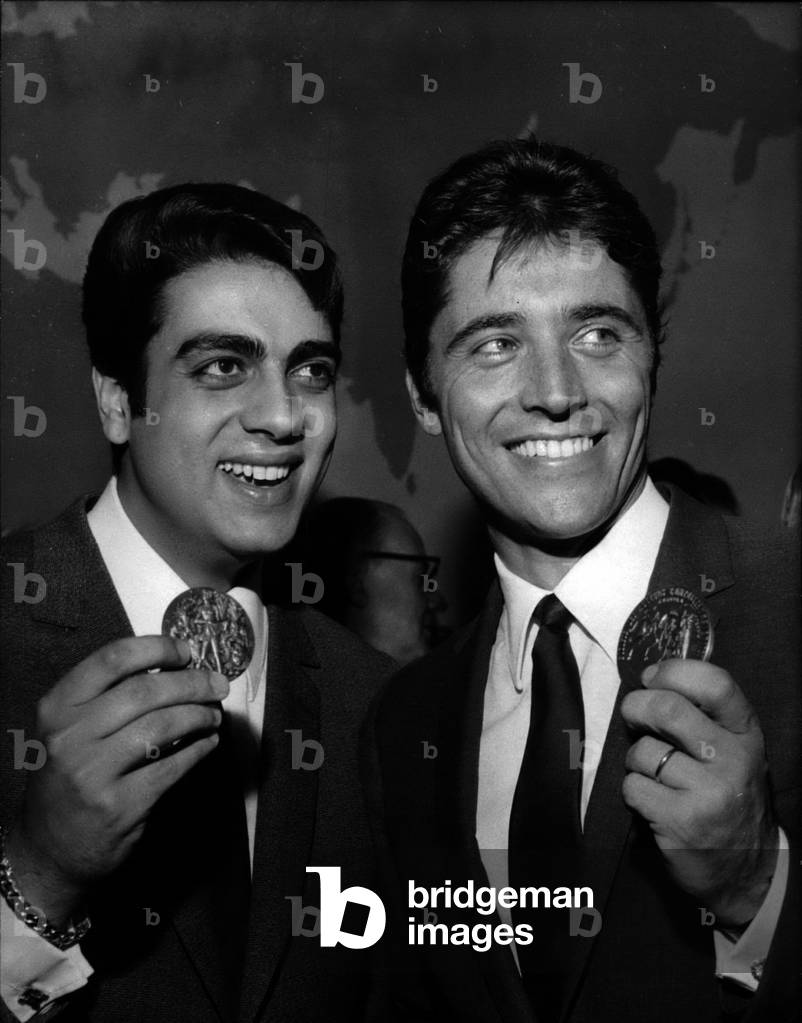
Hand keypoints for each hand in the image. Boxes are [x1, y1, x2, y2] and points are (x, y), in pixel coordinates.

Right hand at [6, 635, 228, 923]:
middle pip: (145, 691)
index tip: (186, 651)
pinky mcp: (119, 805)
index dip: (157, 648)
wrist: (49, 848)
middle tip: (218, 685)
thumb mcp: (73, 730)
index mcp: (59, 707)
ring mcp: (93, 773)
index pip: (112, 659)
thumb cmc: (71, 776)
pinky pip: (172, 767)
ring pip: (163, 726)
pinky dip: (199, 750)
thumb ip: (110, 697)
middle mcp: (70, 736)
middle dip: (192, 683)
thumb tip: (176, 665)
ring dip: (199, 716)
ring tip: (214, 715)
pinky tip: (208, 743)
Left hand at [620, 658, 777, 927]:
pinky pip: (633, 786)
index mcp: (746, 734)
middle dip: (635, 707)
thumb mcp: (733, 753)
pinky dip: (633, 791)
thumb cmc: (729, 798)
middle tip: (632, 718)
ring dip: (635, 761)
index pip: (715, 683)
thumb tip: (650, 679)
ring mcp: (709, 791)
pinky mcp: (683, 820)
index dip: (673, 671)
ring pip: (643, 751)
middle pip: (666, 708)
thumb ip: (704, 718)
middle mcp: (733, 759)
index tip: (651, 678)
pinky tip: (652, 803)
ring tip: (653, 775)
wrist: (747, 870)